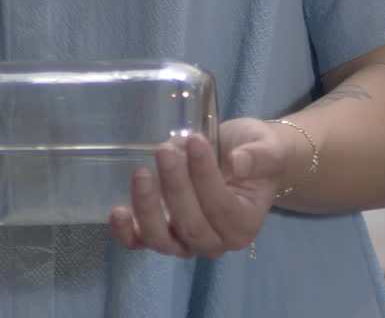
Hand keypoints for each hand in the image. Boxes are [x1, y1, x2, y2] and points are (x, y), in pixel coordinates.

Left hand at [110, 117, 288, 258]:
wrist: (242, 159)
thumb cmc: (256, 153)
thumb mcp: (266, 148)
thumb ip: (257, 157)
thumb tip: (239, 162)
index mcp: (244, 224)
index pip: (221, 207)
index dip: (205, 176)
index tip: (195, 140)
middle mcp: (216, 241)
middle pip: (191, 225)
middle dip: (175, 187)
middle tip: (165, 151)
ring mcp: (186, 242)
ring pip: (163, 239)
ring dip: (148, 208)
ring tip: (142, 174)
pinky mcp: (162, 233)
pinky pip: (140, 243)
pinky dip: (126, 232)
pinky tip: (118, 211)